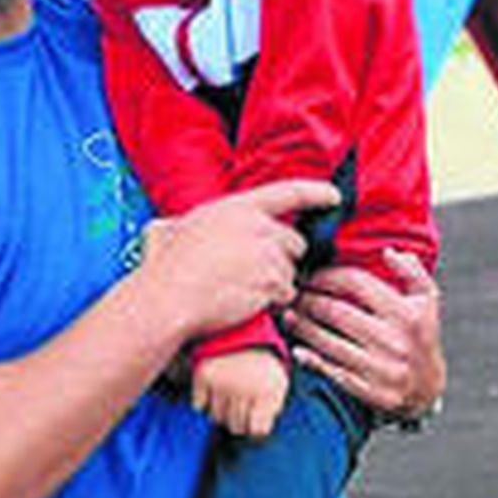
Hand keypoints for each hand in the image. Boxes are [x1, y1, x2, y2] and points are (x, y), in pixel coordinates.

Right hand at [138, 181, 334, 338]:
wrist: (169, 298)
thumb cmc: (164, 268)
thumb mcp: (172, 228)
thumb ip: (190, 224)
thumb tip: (176, 226)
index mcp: (237, 207)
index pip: (288, 193)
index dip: (315, 193)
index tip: (333, 197)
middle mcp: (258, 227)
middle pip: (293, 242)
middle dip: (282, 258)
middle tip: (255, 273)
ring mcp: (268, 256)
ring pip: (290, 271)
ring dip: (275, 283)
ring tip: (242, 291)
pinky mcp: (272, 284)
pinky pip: (286, 295)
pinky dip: (273, 303)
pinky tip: (246, 304)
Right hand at [193, 349, 288, 438]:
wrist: (241, 327)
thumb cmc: (263, 359)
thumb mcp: (279, 382)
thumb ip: (272, 409)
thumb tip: (257, 434)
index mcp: (267, 391)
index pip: (257, 432)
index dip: (255, 428)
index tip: (254, 422)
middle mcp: (244, 389)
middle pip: (236, 427)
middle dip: (239, 421)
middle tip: (240, 407)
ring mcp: (222, 382)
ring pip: (216, 418)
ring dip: (221, 412)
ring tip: (227, 397)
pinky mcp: (203, 375)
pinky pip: (199, 405)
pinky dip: (203, 401)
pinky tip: (214, 390)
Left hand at [284, 248, 443, 419]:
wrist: (427, 389)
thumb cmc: (418, 335)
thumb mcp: (426, 302)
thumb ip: (413, 272)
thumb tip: (390, 253)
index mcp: (407, 314)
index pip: (355, 283)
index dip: (326, 276)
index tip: (312, 277)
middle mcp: (395, 341)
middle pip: (335, 312)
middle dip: (307, 300)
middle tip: (294, 296)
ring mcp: (382, 369)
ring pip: (329, 342)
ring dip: (302, 326)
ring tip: (289, 316)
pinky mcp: (371, 392)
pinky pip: (334, 373)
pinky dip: (312, 361)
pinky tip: (297, 350)